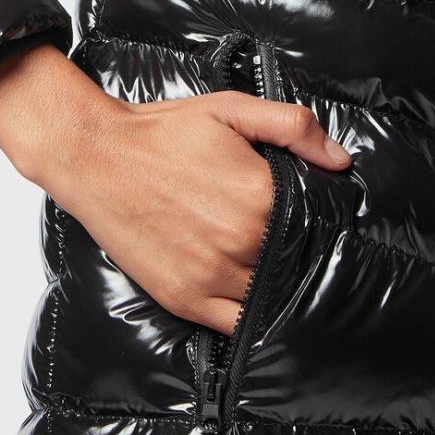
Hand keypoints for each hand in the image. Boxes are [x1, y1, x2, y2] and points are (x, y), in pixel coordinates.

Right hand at [0, 43, 350, 333]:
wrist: (95, 155)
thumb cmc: (160, 132)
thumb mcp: (230, 109)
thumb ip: (292, 127)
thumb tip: (339, 162)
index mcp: (259, 196)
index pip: (315, 221)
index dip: (316, 217)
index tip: (308, 211)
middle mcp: (240, 243)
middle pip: (295, 260)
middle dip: (295, 249)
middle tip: (281, 233)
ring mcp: (211, 277)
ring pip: (271, 296)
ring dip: (275, 282)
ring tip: (264, 261)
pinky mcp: (184, 298)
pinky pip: (237, 326)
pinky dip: (250, 315)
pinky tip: (247, 292)